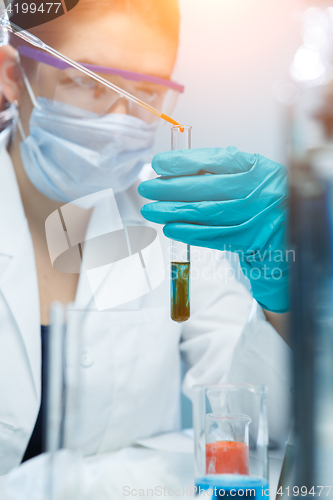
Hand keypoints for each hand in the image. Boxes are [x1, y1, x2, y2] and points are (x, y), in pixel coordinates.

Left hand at [138, 146, 289, 312]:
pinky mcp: (251, 240)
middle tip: (147, 189)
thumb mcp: (250, 176)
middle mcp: (260, 190)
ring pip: (206, 212)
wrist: (291, 233)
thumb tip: (174, 171)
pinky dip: (188, 231)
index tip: (159, 164)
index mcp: (259, 168)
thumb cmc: (263, 200)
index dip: (184, 161)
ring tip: (151, 210)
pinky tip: (170, 228)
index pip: (216, 160)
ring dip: (173, 212)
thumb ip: (220, 171)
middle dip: (170, 188)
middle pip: (206, 187)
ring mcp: (256, 217)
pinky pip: (213, 235)